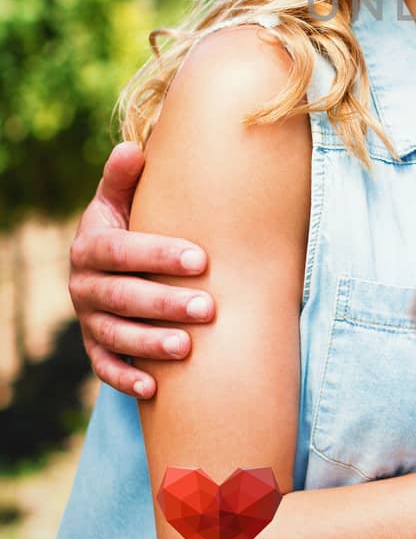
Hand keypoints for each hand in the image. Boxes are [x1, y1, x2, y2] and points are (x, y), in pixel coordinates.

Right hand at [68, 141, 215, 398]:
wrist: (110, 261)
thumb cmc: (131, 223)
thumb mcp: (121, 199)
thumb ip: (124, 178)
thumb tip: (133, 149)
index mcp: (91, 245)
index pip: (121, 250)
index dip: (158, 254)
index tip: (200, 258)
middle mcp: (84, 285)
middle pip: (122, 297)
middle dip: (165, 303)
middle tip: (208, 308)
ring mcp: (88, 319)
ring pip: (115, 335)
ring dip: (150, 343)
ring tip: (187, 348)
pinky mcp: (94, 347)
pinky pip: (104, 366)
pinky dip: (124, 378)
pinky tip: (153, 389)